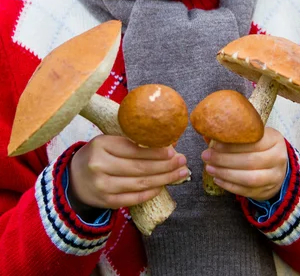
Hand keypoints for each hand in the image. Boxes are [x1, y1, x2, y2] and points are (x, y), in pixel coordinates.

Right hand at [69, 135, 188, 210]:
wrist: (73, 178)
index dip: (155, 151)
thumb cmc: (97, 154)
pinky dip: (149, 193)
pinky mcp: (105, 201)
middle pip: (139, 168)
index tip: (172, 151)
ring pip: (139, 184)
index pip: (134, 149)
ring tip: (179, 174)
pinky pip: (132, 198)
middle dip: (165, 165)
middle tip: (182, 162)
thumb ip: (130, 142)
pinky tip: (162, 186)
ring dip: (163, 179)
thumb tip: (164, 144)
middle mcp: (100, 165)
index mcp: (102, 145)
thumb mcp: (107, 141)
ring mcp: (102, 186)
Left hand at [201, 127, 287, 200]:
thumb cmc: (260, 147)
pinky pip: (246, 191)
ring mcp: (274, 177)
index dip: (232, 145)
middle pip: (250, 161)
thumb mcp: (254, 136)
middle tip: (206, 156)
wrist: (277, 167)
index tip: (214, 144)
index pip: (253, 142)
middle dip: (224, 159)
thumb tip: (207, 131)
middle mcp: (278, 158)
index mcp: (275, 139)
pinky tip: (217, 179)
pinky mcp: (267, 191)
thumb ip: (234, 134)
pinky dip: (229, 186)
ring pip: (248, 178)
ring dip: (226, 174)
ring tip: (209, 168)